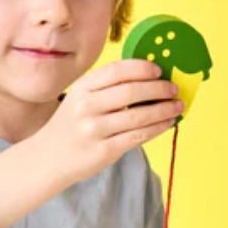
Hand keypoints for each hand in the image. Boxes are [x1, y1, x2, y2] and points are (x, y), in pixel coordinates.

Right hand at [35, 60, 182, 185]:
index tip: (159, 70)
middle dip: (159, 89)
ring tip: (178, 106)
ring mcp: (94, 129)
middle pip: (131, 91)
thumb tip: (150, 76)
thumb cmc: (72, 124)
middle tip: (174, 89)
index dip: (142, 68)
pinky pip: (138, 136)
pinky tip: (168, 122)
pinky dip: (158, 128)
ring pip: (139, 115)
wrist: (48, 158)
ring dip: (164, 109)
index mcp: (82, 88)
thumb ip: (108, 87)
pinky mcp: (104, 150)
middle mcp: (86, 106)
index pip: (117, 71)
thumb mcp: (81, 98)